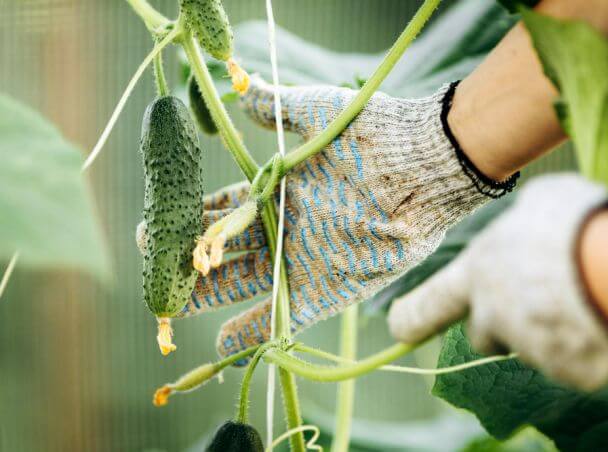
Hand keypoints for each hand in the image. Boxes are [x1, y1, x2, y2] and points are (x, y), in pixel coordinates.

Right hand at [140, 77, 512, 360]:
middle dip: (194, 260)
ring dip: (212, 295)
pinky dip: (258, 331)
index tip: (156, 225)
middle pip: (231, 250)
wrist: (416, 163)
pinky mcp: (332, 288)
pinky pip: (290, 315)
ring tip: (173, 305)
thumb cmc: (365, 134)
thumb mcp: (310, 113)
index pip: (226, 208)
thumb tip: (240, 89)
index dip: (193, 217)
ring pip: (250, 284)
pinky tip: (224, 344)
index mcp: (282, 191)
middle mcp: (291, 227)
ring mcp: (309, 259)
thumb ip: (273, 107)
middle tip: (156, 270)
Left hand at [388, 174, 607, 389]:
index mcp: (476, 273)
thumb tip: (526, 220)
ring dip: (543, 331)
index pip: (430, 302)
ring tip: (577, 298)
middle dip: (497, 329)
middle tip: (525, 308)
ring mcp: (525, 346)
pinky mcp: (565, 368)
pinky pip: (571, 359)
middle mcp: (491, 314)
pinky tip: (598, 317)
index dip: (413, 318)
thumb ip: (518, 223)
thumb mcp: (535, 202)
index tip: (397, 329)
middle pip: (482, 335)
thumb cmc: (568, 222)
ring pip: (528, 347)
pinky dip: (581, 344)